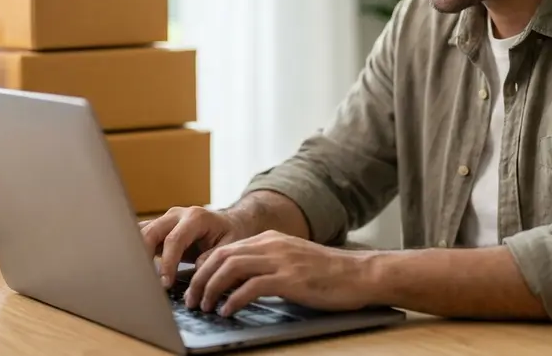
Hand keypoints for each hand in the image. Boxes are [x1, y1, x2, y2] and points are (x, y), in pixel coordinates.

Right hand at [140, 206, 252, 287]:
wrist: (230, 222)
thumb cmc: (231, 234)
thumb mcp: (231, 245)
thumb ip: (213, 257)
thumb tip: (197, 269)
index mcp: (196, 217)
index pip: (174, 240)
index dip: (167, 263)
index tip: (164, 283)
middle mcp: (177, 214)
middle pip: (151, 232)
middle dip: (143, 256)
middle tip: (143, 280)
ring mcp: (166, 219)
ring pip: (141, 231)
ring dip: (136, 252)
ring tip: (135, 275)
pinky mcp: (160, 227)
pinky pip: (142, 235)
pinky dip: (136, 250)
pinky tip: (135, 269)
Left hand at [183, 230, 373, 316]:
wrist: (360, 274)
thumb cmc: (328, 274)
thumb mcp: (292, 262)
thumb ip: (267, 266)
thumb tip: (238, 284)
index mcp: (270, 239)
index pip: (225, 248)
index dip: (204, 267)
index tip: (194, 286)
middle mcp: (271, 245)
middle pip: (221, 256)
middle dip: (200, 279)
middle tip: (191, 300)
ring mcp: (280, 260)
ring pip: (230, 268)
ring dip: (211, 289)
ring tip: (204, 307)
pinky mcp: (290, 279)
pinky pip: (251, 287)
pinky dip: (234, 300)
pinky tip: (228, 311)